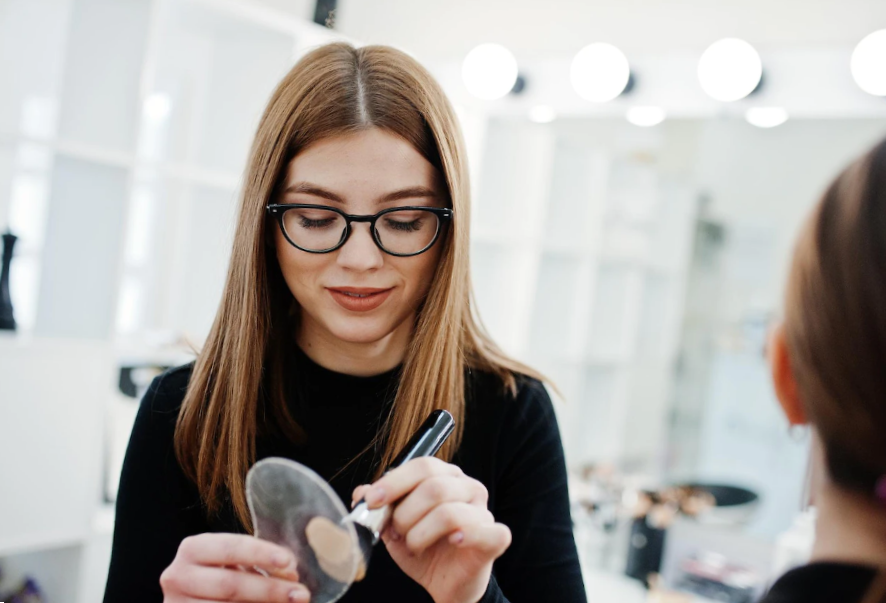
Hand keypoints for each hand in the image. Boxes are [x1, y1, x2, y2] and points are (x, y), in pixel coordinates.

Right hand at [160, 533, 309, 601]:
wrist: (191, 599)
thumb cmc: (217, 576)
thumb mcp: (233, 562)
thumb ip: (257, 563)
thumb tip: (291, 574)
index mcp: (193, 549)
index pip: (230, 547)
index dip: (260, 553)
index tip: (289, 561)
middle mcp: (178, 576)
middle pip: (230, 584)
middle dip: (270, 589)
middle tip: (302, 594)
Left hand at [352, 458, 510, 602]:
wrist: (446, 584)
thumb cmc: (424, 549)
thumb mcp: (394, 527)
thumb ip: (380, 507)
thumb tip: (361, 492)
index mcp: (446, 477)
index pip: (422, 465)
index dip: (394, 482)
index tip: (372, 501)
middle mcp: (468, 487)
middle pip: (433, 487)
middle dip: (404, 515)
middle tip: (395, 533)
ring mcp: (484, 512)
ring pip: (447, 513)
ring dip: (420, 535)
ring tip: (415, 546)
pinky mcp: (495, 537)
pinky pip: (481, 530)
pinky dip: (462, 536)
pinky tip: (452, 543)